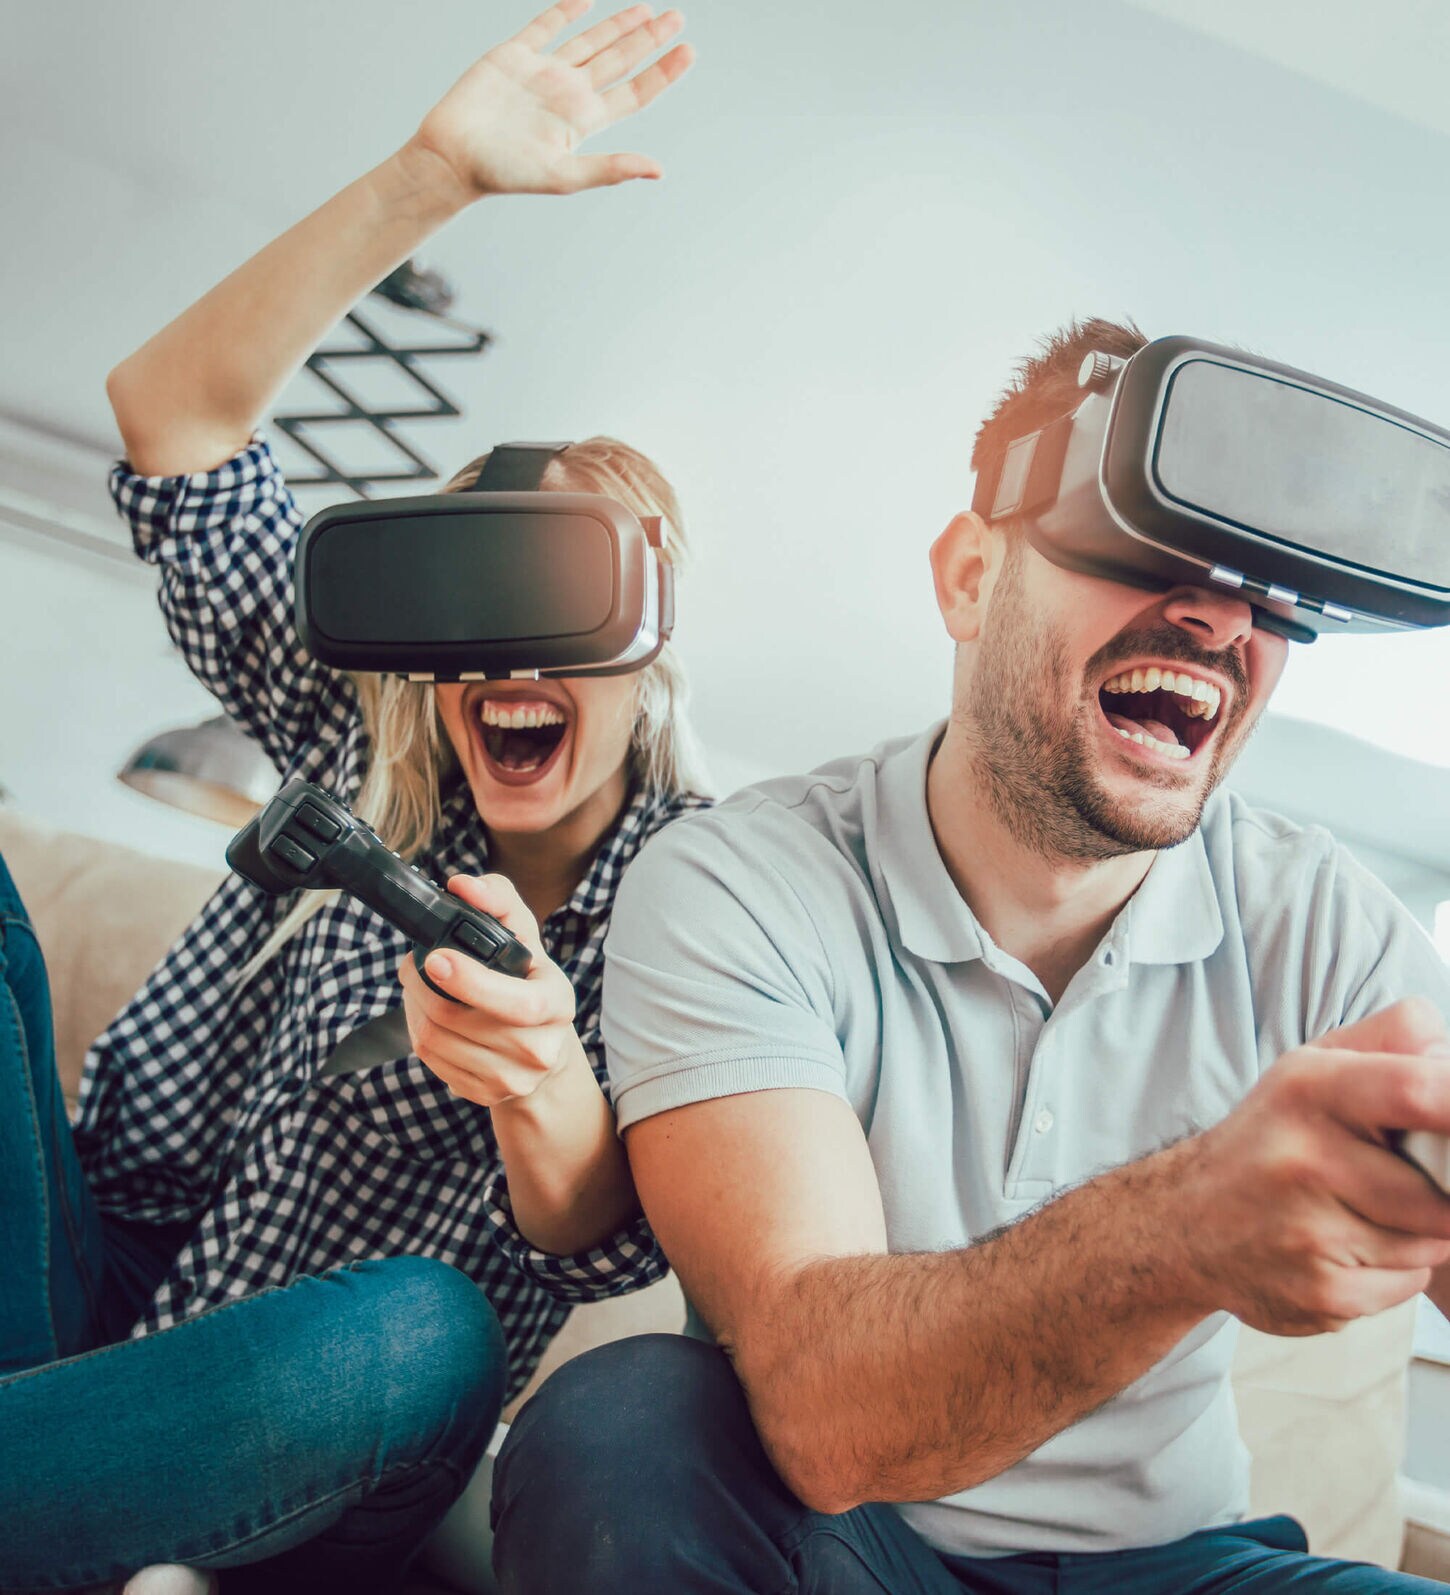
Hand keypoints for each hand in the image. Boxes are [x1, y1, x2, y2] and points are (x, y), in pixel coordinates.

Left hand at [398, 873, 584, 1107]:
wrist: (544, 1047)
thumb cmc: (528, 979)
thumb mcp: (524, 934)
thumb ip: (498, 899)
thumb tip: (462, 886)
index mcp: (556, 1005)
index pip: (517, 1004)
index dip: (472, 983)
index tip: (435, 958)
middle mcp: (540, 1049)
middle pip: (459, 1021)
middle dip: (421, 987)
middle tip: (413, 963)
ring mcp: (513, 1079)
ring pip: (436, 1043)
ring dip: (414, 1008)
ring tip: (419, 987)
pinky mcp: (486, 1095)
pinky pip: (432, 1063)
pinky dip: (419, 1033)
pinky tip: (427, 1016)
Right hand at [407, 1, 693, 202]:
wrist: (451, 156)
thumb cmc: (504, 173)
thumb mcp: (563, 176)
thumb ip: (611, 169)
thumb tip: (658, 170)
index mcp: (584, 121)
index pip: (634, 92)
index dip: (663, 73)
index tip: (689, 52)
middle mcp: (569, 94)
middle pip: (619, 61)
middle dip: (649, 40)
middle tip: (678, 18)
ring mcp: (543, 72)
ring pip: (590, 41)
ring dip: (618, 24)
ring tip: (648, 10)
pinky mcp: (514, 55)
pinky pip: (546, 25)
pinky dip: (566, 10)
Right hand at [1175, 998, 1449, 1334]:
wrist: (1184, 1222)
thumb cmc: (1270, 1138)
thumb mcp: (1313, 1067)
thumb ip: (1392, 1041)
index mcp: (1309, 1089)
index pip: (1415, 1089)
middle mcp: (1305, 1160)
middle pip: (1445, 1189)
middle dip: (1441, 1187)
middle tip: (1404, 1173)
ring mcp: (1311, 1233)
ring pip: (1432, 1243)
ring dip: (1419, 1232)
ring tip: (1363, 1211)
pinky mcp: (1320, 1294)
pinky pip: (1406, 1286)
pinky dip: (1392, 1272)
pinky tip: (1345, 1249)